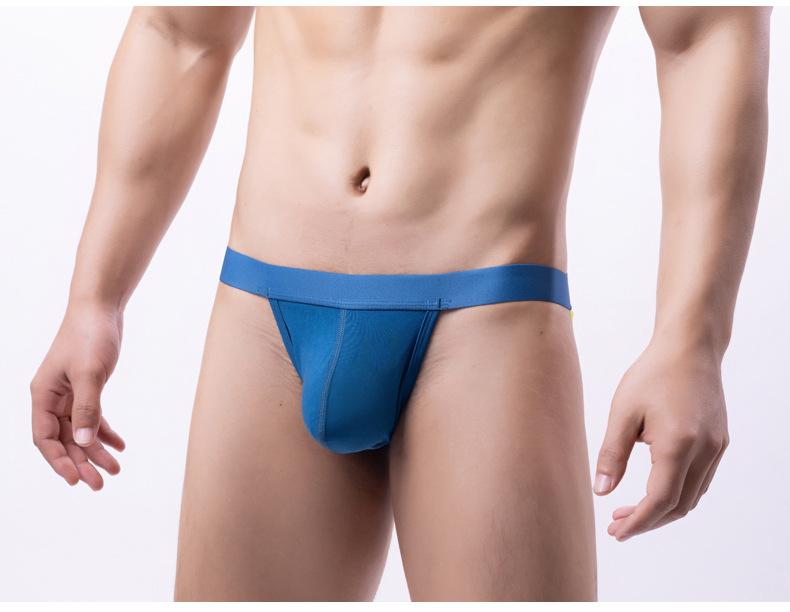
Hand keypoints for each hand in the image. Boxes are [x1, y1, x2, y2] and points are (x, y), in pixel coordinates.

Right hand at [30, 300, 125, 489]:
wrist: (101, 310)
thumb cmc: (89, 337)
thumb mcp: (89, 374)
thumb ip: (87, 409)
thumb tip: (84, 443)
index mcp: (43, 395)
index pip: (44, 438)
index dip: (58, 461)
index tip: (75, 480)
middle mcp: (52, 398)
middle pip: (64, 440)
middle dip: (81, 462)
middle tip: (101, 483)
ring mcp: (69, 394)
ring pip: (80, 431)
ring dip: (96, 451)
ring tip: (115, 469)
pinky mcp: (87, 388)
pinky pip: (93, 417)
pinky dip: (105, 432)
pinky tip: (119, 445)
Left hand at [593, 336, 728, 540]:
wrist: (690, 347)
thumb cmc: (653, 374)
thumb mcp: (623, 412)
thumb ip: (613, 454)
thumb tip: (601, 492)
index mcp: (678, 445)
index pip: (660, 501)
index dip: (638, 522)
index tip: (616, 532)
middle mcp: (704, 451)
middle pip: (679, 506)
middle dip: (648, 521)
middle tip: (618, 525)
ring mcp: (716, 447)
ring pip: (693, 496)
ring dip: (664, 509)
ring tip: (630, 510)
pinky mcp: (719, 441)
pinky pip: (701, 480)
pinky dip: (679, 493)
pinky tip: (655, 487)